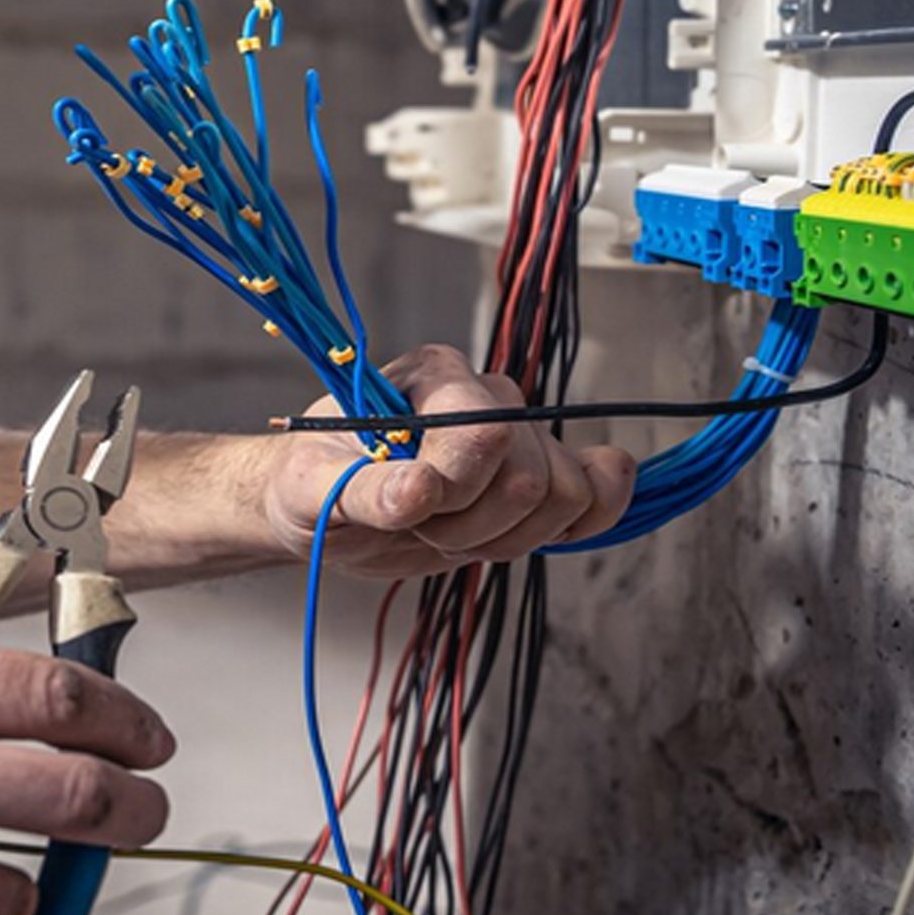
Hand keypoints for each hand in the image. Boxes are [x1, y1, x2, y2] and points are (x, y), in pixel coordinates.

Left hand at [252, 343, 634, 574]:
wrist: (325, 508)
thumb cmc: (313, 482)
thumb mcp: (313, 487)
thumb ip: (363, 490)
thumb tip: (418, 491)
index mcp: (434, 376)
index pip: (486, 432)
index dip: (456, 488)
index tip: (410, 505)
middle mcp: (487, 398)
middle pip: (530, 476)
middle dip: (471, 524)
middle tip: (419, 525)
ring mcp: (519, 440)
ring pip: (565, 497)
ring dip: (504, 538)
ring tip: (447, 531)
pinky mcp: (539, 481)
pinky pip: (600, 495)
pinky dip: (583, 522)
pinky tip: (529, 532)